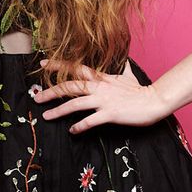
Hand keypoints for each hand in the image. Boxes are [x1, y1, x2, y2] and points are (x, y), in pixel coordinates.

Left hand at [32, 59, 169, 132]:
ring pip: (75, 104)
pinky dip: (79, 126)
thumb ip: (123, 68)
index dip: (59, 65)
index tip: (43, 64)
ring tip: (46, 116)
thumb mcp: (129, 75)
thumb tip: (126, 60)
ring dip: (58, 111)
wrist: (154, 101)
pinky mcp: (109, 114)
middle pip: (70, 86)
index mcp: (101, 78)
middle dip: (51, 92)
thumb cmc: (141, 90)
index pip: (76, 68)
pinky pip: (90, 121)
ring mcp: (103, 101)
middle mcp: (99, 87)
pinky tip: (72, 131)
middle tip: (37, 97)